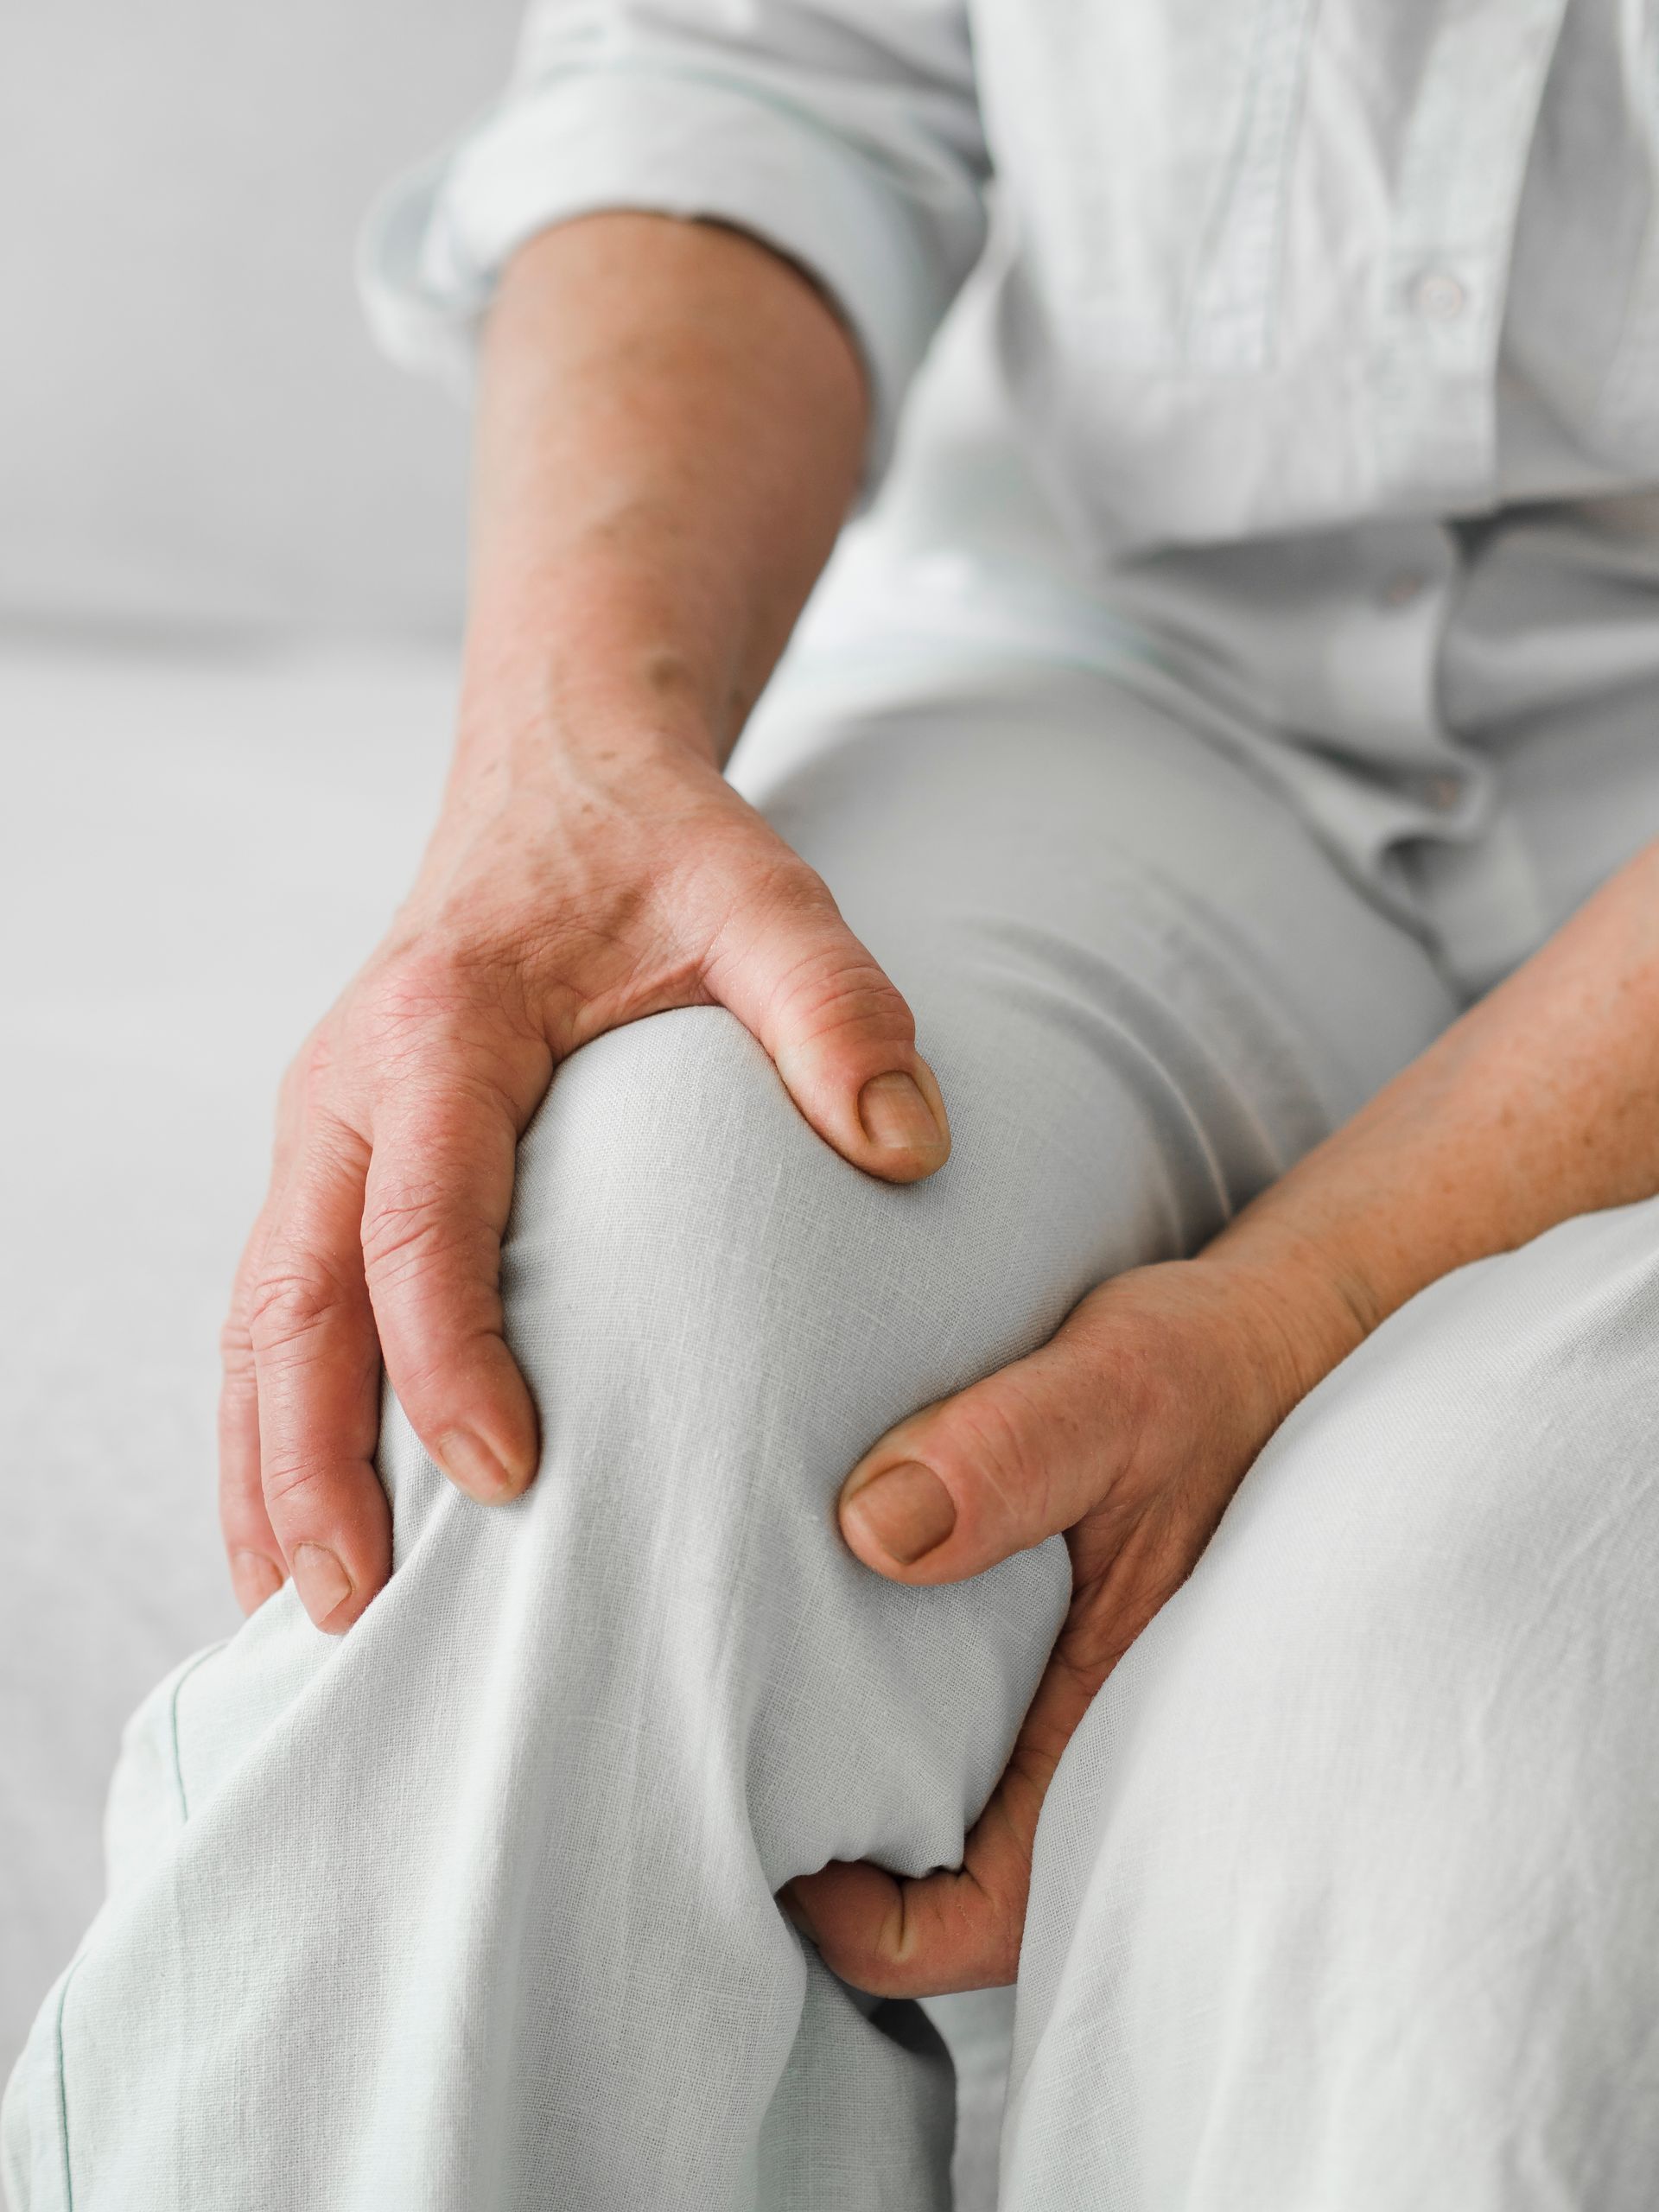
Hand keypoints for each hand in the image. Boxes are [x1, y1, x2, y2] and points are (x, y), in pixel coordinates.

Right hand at [218, 737, 949, 1631]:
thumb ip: (838, 1007)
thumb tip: (909, 1149)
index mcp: (440, 1028)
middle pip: (292, 1300)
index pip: (420, 1220)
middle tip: (355, 1615)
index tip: (506, 1482)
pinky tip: (302, 1522)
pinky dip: (272, 1424)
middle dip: (308, 1466)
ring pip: (257, 1321)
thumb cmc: (659, 851)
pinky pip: (276, 1307)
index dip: (448, 1359)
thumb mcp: (766, 895)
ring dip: (267, 1469)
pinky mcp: (329, 1160)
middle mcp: (345, 1088)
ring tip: (301, 1618)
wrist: (560, 781)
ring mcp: (321, 1130)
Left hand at [782, 1247, 1359, 1994]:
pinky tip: (833, 1623)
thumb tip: (874, 1528)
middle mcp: (1097, 1744)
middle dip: (839, 1851)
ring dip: (862, 1772)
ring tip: (763, 1692)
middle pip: (944, 1882)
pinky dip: (892, 1697)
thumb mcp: (1119, 1390)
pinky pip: (963, 1719)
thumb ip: (1010, 1451)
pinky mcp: (1055, 1643)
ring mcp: (1076, 1698)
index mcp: (1126, 1737)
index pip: (981, 1923)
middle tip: (736, 1760)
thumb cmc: (1214, 1367)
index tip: (777, 1843)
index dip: (862, 1923)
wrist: (1288, 1331)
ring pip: (948, 1804)